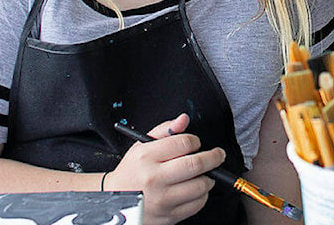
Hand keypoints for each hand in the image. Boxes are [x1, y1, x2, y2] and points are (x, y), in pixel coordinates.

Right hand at [106, 113, 225, 224]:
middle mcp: (154, 178)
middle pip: (195, 164)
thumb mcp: (141, 146)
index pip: (183, 143)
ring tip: (205, 174)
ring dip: (209, 178)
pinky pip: (196, 204)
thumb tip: (184, 119)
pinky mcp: (168, 216)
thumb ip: (164, 130)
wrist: (114, 201)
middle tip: (218, 155)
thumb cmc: (131, 172)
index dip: (195, 141)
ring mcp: (162, 199)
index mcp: (146, 157)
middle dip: (213, 157)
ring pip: (200, 186)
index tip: (196, 143)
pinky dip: (202, 195)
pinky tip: (195, 189)